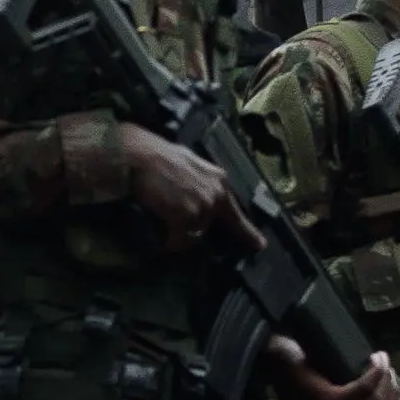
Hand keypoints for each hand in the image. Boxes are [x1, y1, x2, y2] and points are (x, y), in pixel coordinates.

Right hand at [117, 126, 259, 255]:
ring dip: (178, 233)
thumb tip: (194, 193)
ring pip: (193, 234)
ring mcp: (203, 206)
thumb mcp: (188, 162)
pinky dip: (169, 241)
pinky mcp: (188, 217)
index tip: (259, 245)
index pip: (236, 212)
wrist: (140, 157)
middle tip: (173, 220)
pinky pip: (179, 240)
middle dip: (191, 227)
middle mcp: (216, 194)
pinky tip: (160, 234)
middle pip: (208, 225)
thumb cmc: (156, 155)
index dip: (248, 232)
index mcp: (219, 180)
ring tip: (160, 216)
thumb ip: (199, 181)